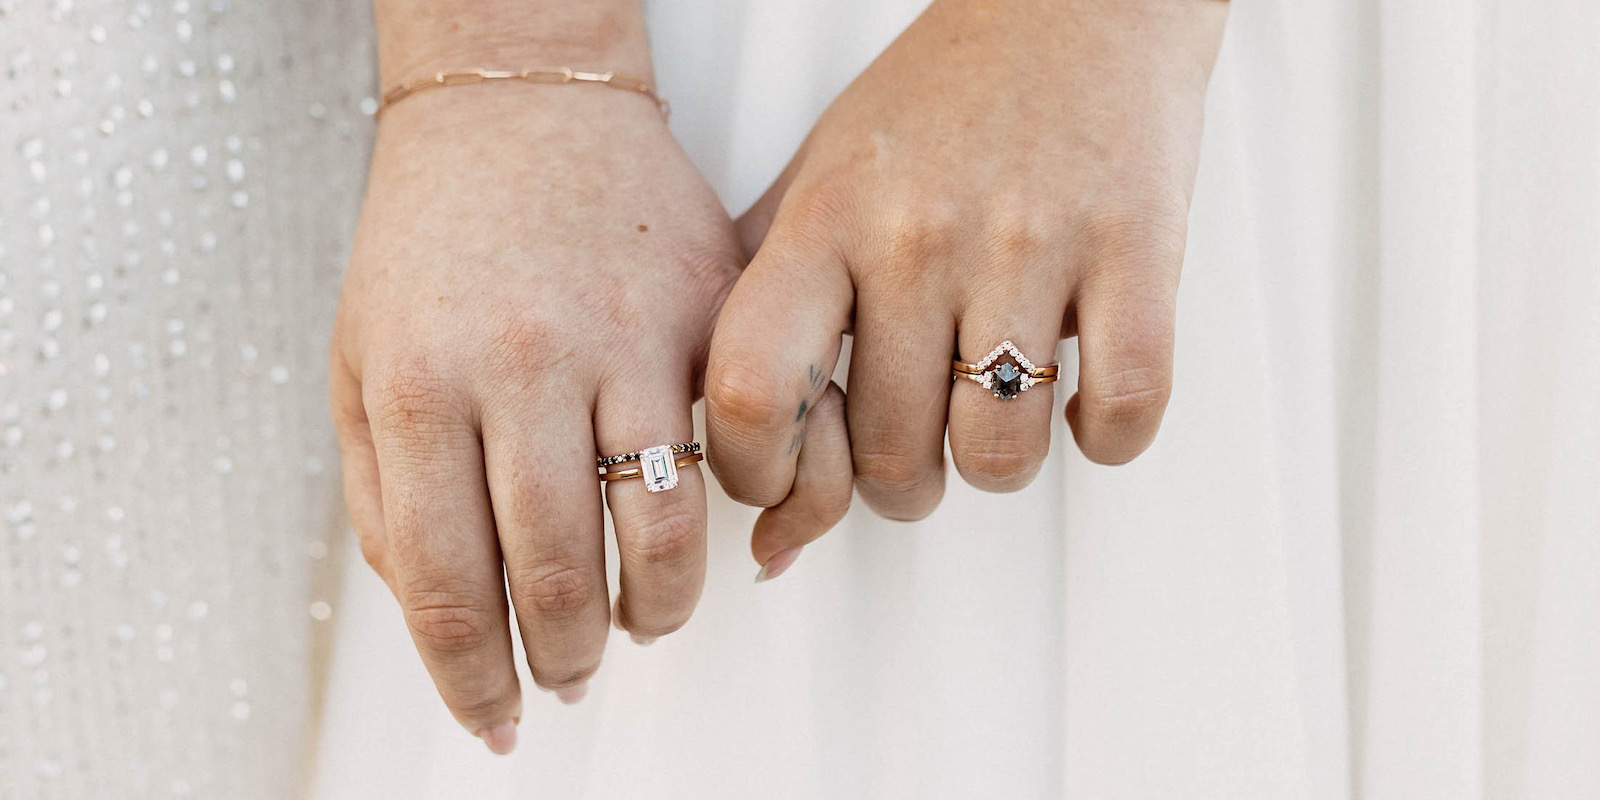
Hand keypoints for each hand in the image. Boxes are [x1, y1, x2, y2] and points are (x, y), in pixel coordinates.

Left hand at [329, 83, 739, 748]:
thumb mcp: (361, 365)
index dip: (472, 679)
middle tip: (566, 675)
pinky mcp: (709, 313)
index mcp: (421, 384)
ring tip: (637, 624)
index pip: (448, 585)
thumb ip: (383, 497)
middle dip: (563, 657)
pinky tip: (706, 543)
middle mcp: (526, 364)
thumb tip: (437, 614)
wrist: (524, 111)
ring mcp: (628, 335)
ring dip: (653, 611)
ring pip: (662, 529)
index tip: (493, 716)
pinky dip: (735, 520)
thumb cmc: (437, 237)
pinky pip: (746, 449)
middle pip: (557, 574)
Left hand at [706, 0, 1228, 574]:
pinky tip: (1081, 396)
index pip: (752, 392)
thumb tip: (747, 491)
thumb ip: (763, 309)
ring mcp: (1030, 241)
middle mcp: (917, 232)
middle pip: (892, 457)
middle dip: (902, 487)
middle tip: (917, 445)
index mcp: (825, 218)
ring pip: (1002, 456)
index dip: (758, 476)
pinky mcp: (1137, 247)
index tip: (785, 486)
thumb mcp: (815, 182)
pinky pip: (1124, 412)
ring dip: (998, 465)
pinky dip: (1104, 436)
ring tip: (995, 411)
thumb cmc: (937, 106)